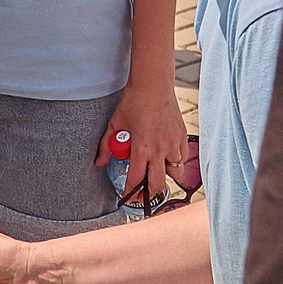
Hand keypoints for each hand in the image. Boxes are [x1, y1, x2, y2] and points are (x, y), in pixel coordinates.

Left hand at [103, 78, 186, 207]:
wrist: (153, 85)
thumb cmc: (133, 102)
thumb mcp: (115, 124)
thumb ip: (106, 145)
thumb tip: (99, 162)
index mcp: (141, 149)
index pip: (136, 180)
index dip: (130, 193)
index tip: (127, 197)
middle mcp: (159, 150)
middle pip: (158, 184)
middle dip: (150, 192)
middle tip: (144, 191)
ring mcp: (173, 144)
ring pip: (176, 173)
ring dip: (166, 175)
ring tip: (157, 170)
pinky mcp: (182, 136)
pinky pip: (183, 158)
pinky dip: (176, 161)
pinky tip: (168, 156)